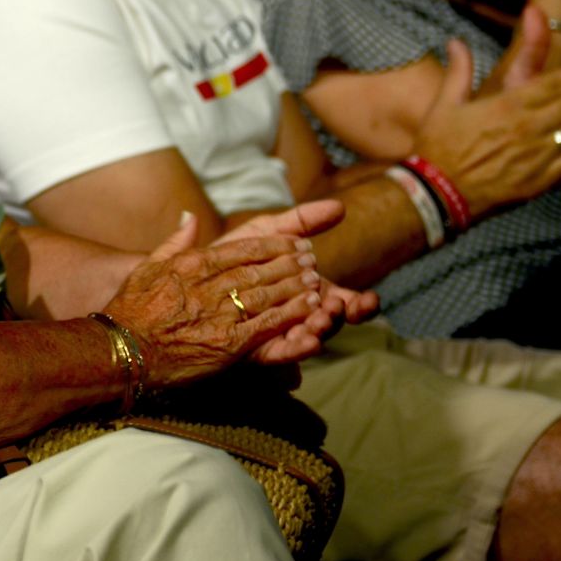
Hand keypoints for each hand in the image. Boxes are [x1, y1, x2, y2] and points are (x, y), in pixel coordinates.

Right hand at [102, 214, 330, 386]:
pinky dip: (290, 315)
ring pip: (266, 295)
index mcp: (192, 265)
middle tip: (311, 258)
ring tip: (315, 280)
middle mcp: (208, 286)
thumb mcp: (148, 267)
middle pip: (258, 270)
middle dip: (288, 263)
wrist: (120, 350)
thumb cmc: (129, 310)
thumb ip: (174, 241)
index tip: (293, 242)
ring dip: (294, 286)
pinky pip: (266, 326)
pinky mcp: (227, 344)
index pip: (241, 250)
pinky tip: (308, 310)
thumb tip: (190, 217)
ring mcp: (219, 315)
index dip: (272, 245)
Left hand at [217, 201, 379, 338]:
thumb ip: (302, 221)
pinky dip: (295, 350)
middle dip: (338, 316)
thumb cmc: (232, 254)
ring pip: (308, 337)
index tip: (370, 300)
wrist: (189, 278)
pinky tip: (306, 342)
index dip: (362, 305)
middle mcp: (300, 315)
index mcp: (310, 292)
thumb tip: (340, 206)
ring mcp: (280, 333)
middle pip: (330, 321)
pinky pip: (279, 353)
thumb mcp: (267, 232)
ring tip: (321, 320)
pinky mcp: (255, 348)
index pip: (346, 303)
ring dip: (319, 330)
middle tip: (337, 305)